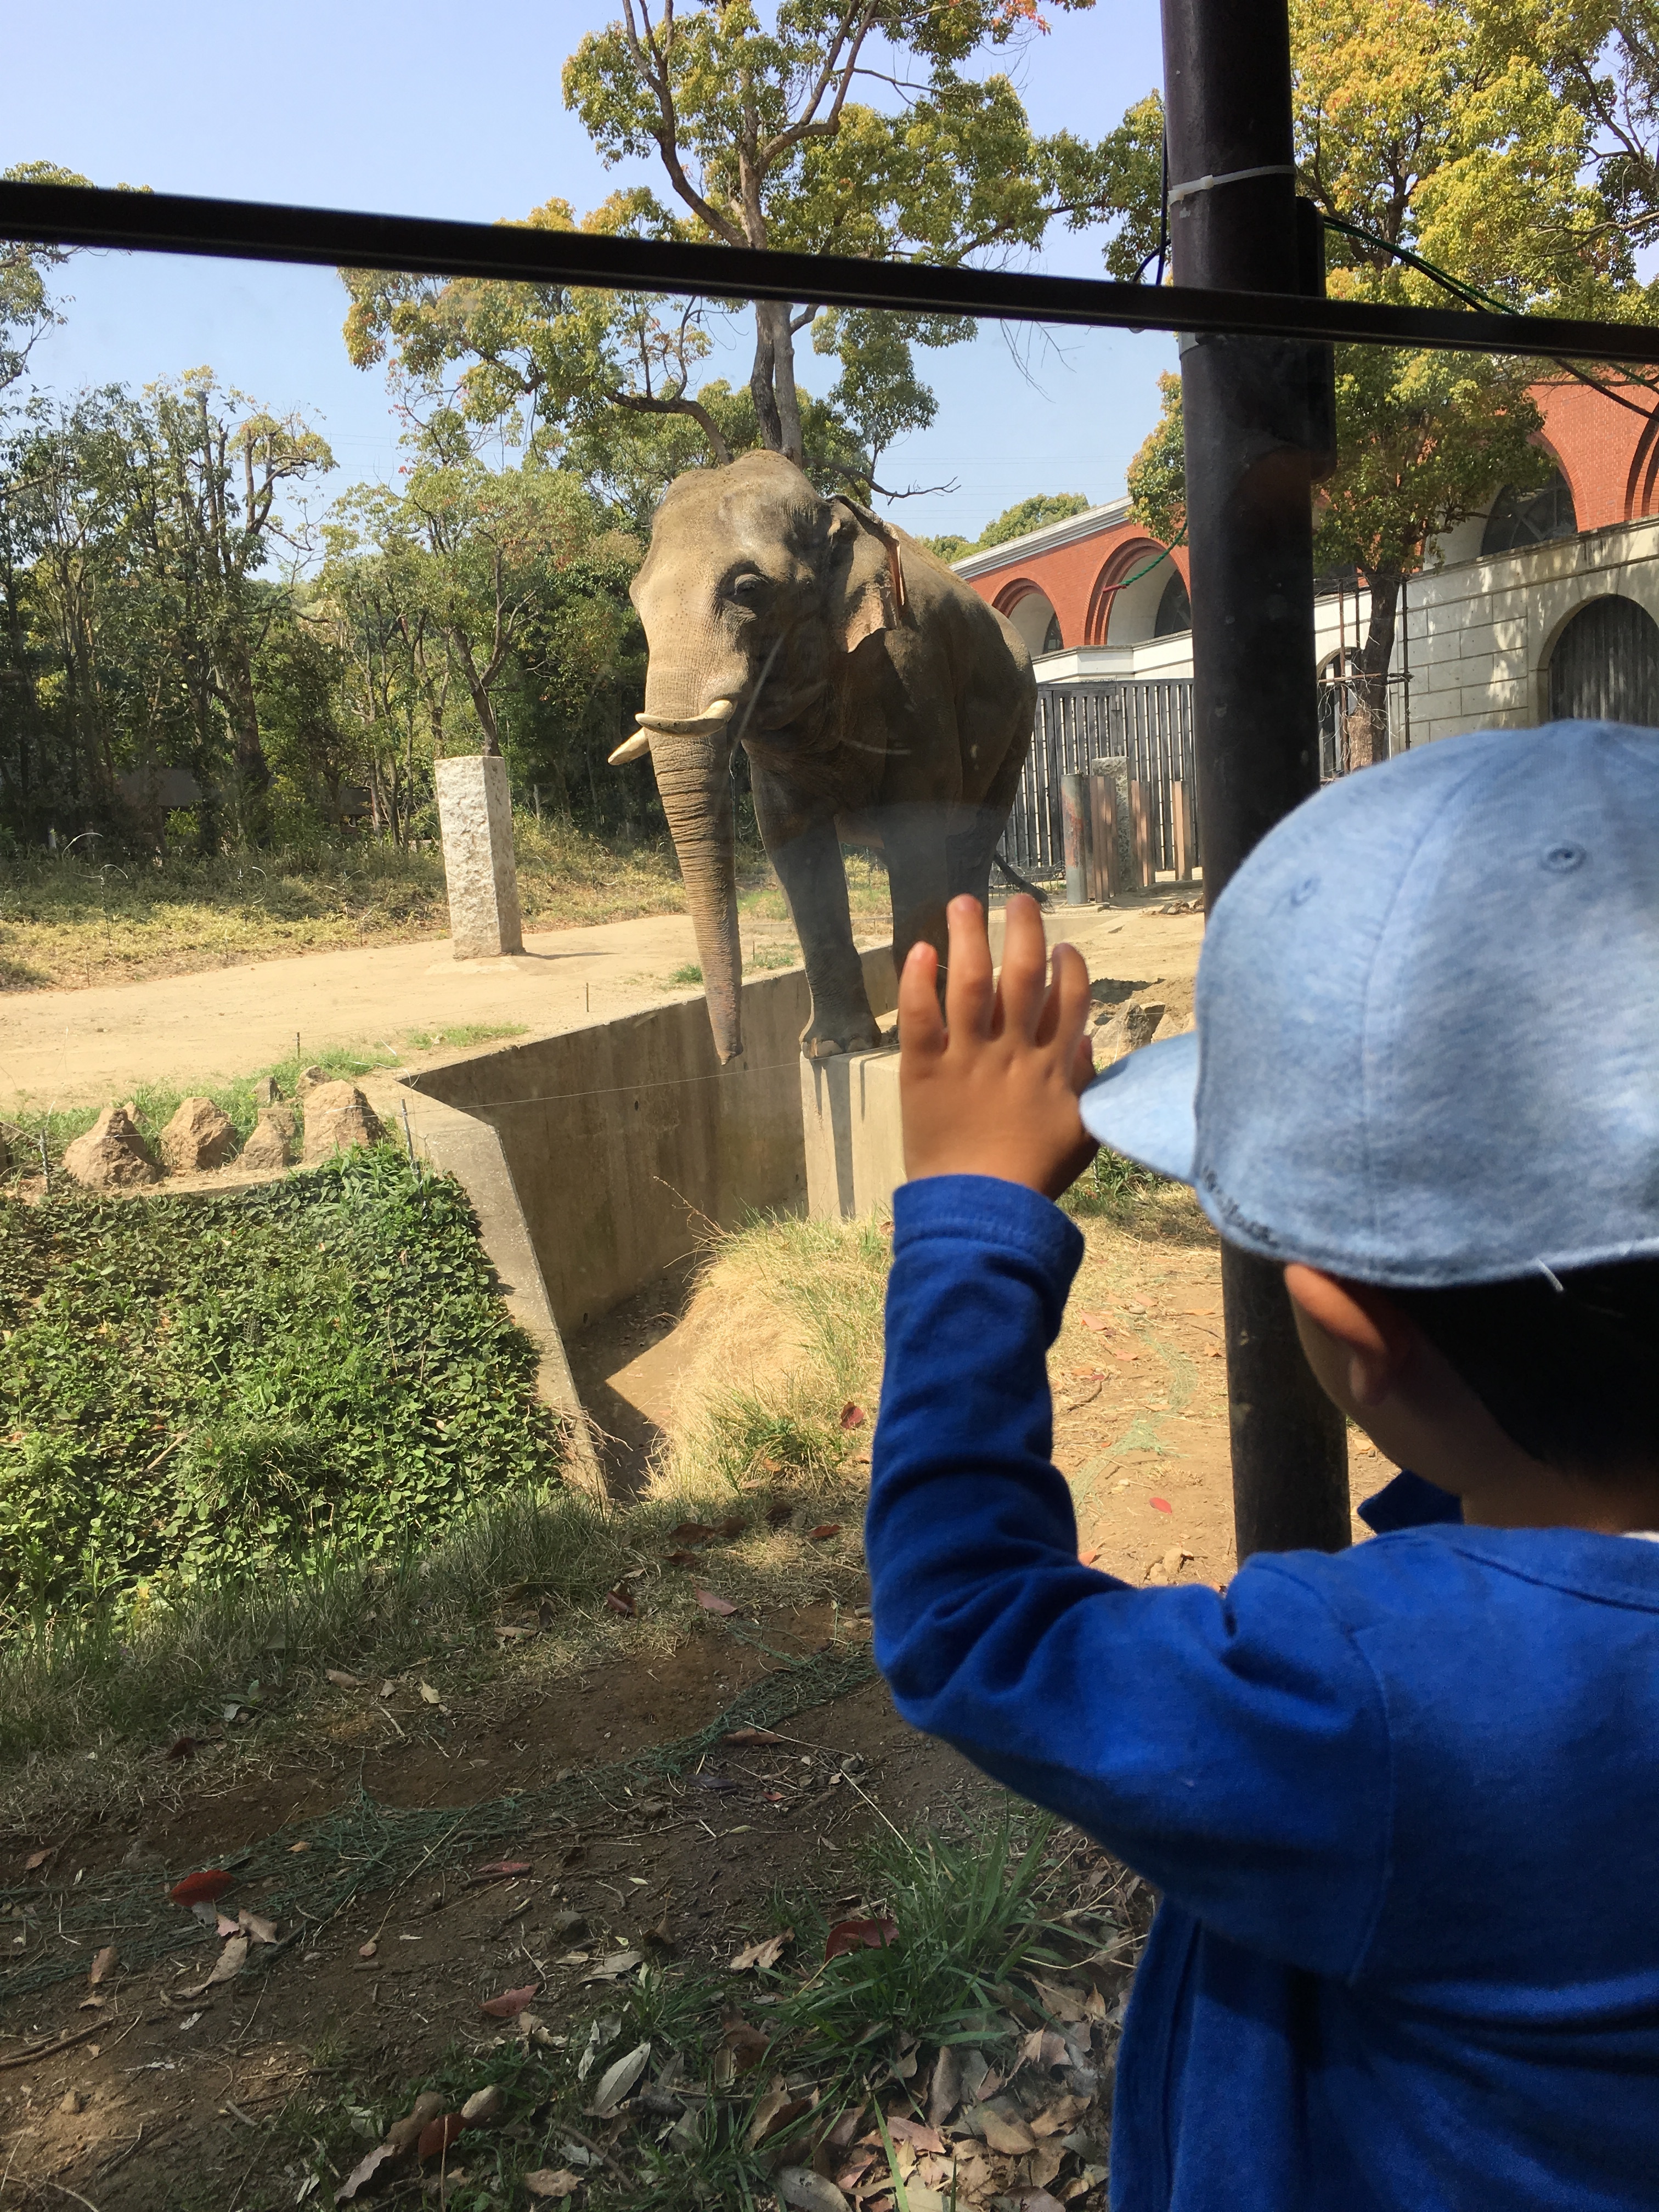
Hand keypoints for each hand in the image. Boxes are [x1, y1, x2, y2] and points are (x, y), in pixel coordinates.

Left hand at [898, 893, 1097, 1198]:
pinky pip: (921, 1016)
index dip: (1068, 967)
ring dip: (969, 937)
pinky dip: (918, 980)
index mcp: (1052, 1067)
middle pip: (1022, 975)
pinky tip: (920, 948)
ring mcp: (968, 1058)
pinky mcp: (924, 1070)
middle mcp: (1013, 1052)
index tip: (1061, 947)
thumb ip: (1085, 1084)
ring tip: (963, 902)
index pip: (1069, 999)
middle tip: (1018, 898)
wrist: (980, 1211)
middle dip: (1023, 931)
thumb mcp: (1080, 1134)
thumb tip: (1082, 1039)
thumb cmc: (1032, 1179)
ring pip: (970, 983)